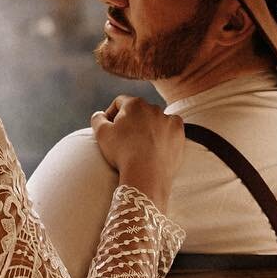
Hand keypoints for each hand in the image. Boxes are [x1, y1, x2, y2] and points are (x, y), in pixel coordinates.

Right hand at [91, 95, 183, 212]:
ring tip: (142, 144)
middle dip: (131, 121)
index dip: (112, 114)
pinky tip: (158, 143)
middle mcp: (153, 107)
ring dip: (148, 127)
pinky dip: (165, 133)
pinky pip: (171, 127)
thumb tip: (100, 114)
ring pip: (155, 118)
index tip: (110, 128)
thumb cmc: (122, 153)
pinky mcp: (178, 132)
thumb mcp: (101, 134)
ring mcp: (168, 119)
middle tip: (125, 139)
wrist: (146, 174)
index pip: (120, 102)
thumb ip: (97, 118)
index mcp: (134, 104)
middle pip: (138, 110)